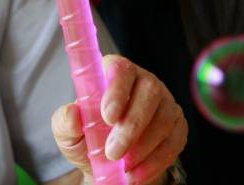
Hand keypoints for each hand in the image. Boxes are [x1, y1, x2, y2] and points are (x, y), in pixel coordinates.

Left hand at [51, 55, 186, 184]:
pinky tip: (137, 174)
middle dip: (131, 125)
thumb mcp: (68, 132)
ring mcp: (164, 102)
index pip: (120, 68)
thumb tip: (73, 113)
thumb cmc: (87, 138)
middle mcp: (143, 81)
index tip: (107, 117)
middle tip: (113, 152)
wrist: (108, 164)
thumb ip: (65, 122)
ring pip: (164, 117)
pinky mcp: (178, 126)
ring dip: (144, 147)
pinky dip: (156, 161)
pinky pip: (174, 141)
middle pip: (148, 92)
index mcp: (114, 73)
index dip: (117, 89)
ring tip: (124, 167)